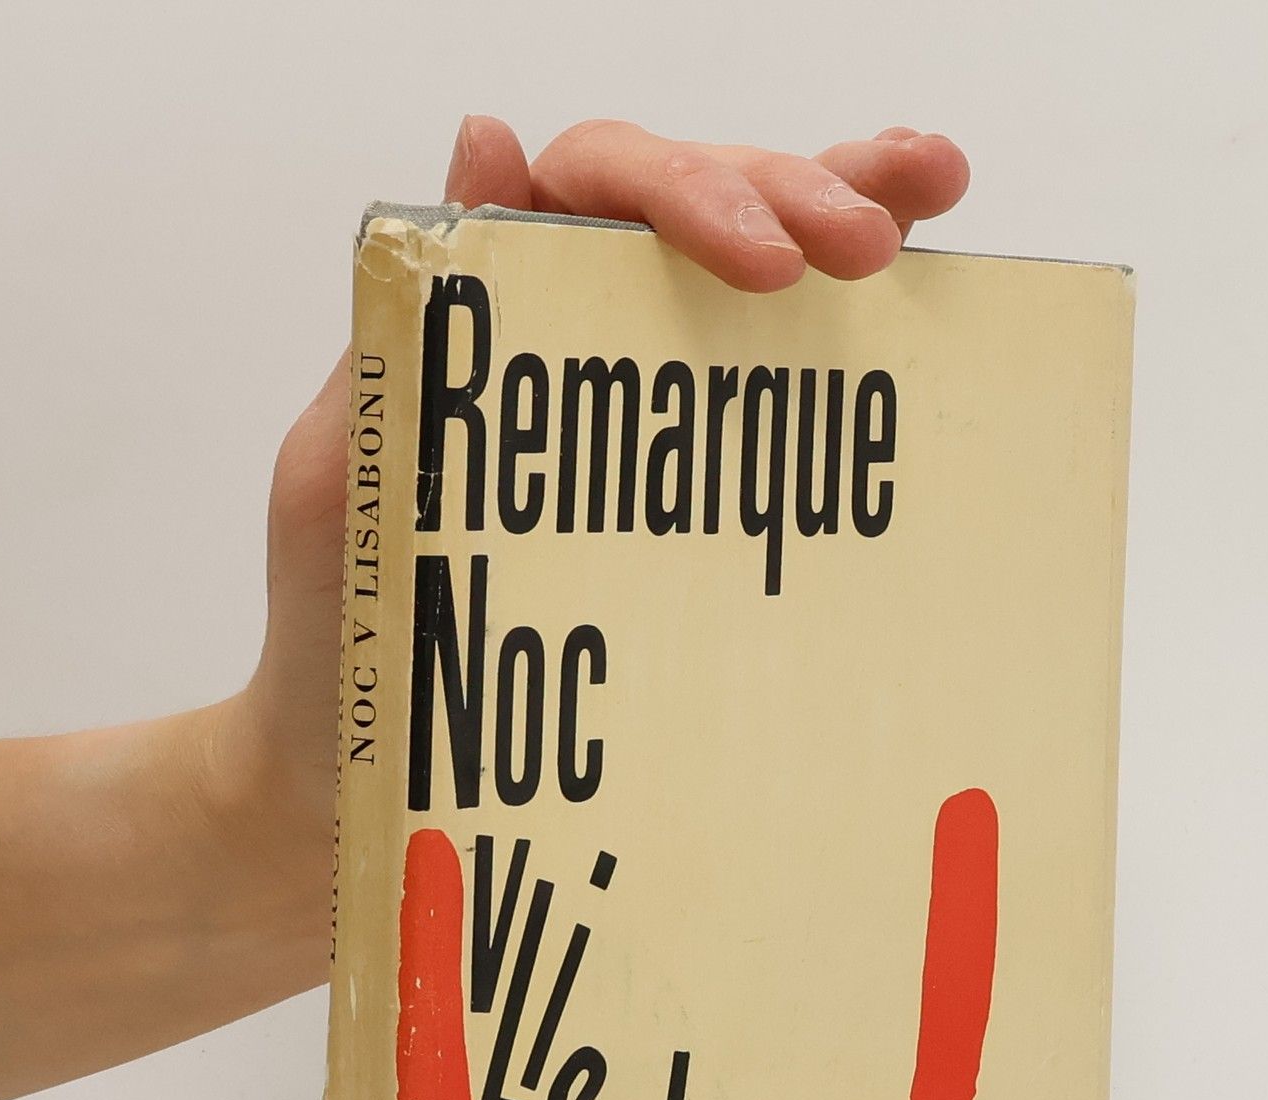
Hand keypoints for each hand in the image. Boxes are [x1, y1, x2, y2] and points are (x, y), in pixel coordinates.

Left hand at [213, 118, 971, 909]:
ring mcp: (636, 417)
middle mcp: (569, 347)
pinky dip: (846, 328)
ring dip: (842, 204)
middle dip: (789, 198)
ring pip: (748, 267)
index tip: (764, 264)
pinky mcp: (685, 498)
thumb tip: (486, 141)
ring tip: (931, 188)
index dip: (685, 193)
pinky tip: (925, 279)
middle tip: (868, 249)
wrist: (358, 790)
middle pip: (692, 211)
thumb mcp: (339, 479)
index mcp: (486, 327)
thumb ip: (403, 332)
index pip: (593, 191)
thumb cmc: (336, 649)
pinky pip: (772, 387)